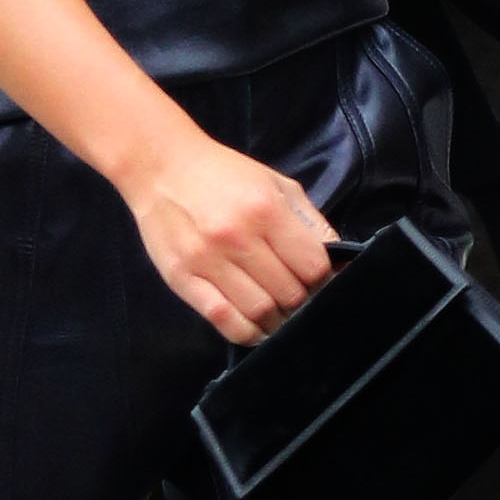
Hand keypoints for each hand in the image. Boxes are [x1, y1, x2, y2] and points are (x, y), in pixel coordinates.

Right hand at [123, 118, 334, 342]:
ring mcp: (207, 261)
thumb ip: (310, 222)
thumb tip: (339, 259)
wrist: (160, 166)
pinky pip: (223, 320)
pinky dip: (247, 332)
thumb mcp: (276, 184)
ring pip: (259, 311)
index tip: (319, 280)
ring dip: (278, 320)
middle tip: (299, 297)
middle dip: (301, 300)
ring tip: (280, 314)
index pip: (313, 266)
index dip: (324, 279)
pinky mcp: (182, 279)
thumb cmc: (223, 175)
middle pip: (288, 293)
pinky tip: (256, 327)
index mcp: (265, 210)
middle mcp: (237, 237)